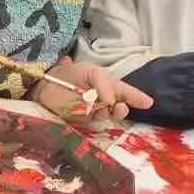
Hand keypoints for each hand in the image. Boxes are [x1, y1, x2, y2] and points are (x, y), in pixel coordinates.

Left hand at [36, 58, 152, 123]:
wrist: (45, 83)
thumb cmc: (70, 74)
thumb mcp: (92, 72)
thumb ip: (104, 84)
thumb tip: (110, 102)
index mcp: (110, 86)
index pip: (127, 93)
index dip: (138, 98)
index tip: (148, 103)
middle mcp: (104, 100)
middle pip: (119, 108)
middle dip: (122, 109)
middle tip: (117, 107)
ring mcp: (93, 112)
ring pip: (106, 116)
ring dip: (107, 112)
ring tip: (103, 106)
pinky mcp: (80, 120)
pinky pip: (91, 121)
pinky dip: (93, 116)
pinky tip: (91, 110)